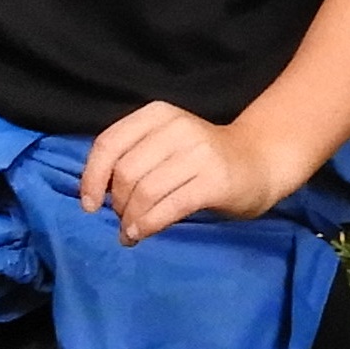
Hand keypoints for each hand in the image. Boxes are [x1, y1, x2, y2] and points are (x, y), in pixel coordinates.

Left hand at [78, 99, 288, 242]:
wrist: (260, 161)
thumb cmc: (204, 158)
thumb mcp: (164, 143)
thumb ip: (133, 156)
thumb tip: (95, 195)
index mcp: (158, 114)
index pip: (109, 143)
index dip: (92, 177)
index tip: (89, 204)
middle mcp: (177, 128)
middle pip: (125, 171)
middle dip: (117, 203)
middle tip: (121, 219)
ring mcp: (199, 153)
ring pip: (145, 191)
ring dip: (131, 218)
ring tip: (130, 231)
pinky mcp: (215, 181)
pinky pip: (169, 207)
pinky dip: (148, 224)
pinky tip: (141, 234)